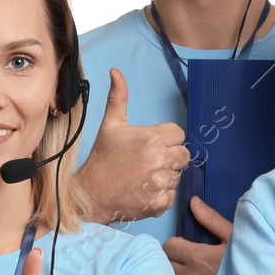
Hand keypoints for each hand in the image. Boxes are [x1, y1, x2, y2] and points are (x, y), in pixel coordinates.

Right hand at [76, 68, 189, 222]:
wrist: (90, 193)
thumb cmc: (102, 158)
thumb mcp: (111, 125)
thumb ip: (118, 97)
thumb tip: (116, 72)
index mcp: (151, 138)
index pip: (179, 134)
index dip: (166, 139)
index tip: (150, 145)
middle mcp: (158, 160)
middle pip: (184, 155)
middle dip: (170, 156)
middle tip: (149, 161)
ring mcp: (159, 183)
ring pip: (178, 175)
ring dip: (165, 176)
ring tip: (143, 176)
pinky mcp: (159, 202)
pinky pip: (172, 194)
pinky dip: (160, 194)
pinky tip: (144, 190)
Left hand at [163, 197, 232, 274]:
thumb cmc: (249, 266)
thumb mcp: (234, 239)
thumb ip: (211, 220)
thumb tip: (193, 202)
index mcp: (198, 257)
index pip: (169, 246)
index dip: (177, 245)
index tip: (187, 249)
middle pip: (164, 264)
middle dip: (173, 261)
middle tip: (188, 264)